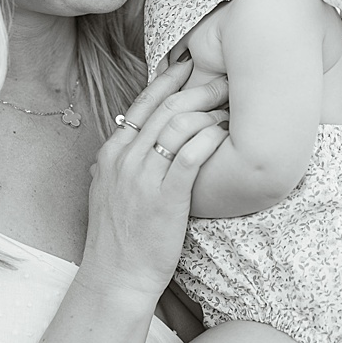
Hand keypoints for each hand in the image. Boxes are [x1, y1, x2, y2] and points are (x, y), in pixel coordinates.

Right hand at [79, 62, 229, 302]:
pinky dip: (211, 139)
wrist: (117, 276)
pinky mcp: (166, 197)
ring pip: (180, 126)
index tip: (191, 66)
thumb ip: (121, 164)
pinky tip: (226, 135)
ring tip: (233, 109)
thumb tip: (133, 139)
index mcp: (111, 155)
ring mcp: (143, 178)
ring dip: (211, 112)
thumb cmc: (121, 237)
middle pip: (166, 109)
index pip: (143, 105)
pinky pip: (192, 155)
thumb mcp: (109, 192)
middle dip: (200, 90)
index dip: (169, 82)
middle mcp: (124, 160)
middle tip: (226, 81)